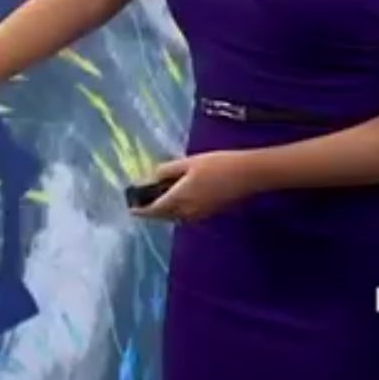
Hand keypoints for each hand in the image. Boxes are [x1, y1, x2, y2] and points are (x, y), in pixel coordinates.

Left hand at [131, 150, 259, 221]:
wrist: (248, 174)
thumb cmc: (217, 164)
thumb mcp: (188, 163)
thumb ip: (166, 171)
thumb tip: (149, 177)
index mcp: (179, 199)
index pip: (154, 210)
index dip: (140, 210)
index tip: (130, 208)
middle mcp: (187, 212)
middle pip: (163, 215)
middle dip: (151, 210)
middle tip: (141, 200)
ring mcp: (199, 214)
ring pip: (175, 216)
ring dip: (164, 210)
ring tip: (157, 197)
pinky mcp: (209, 213)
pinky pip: (186, 215)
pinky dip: (177, 209)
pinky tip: (177, 197)